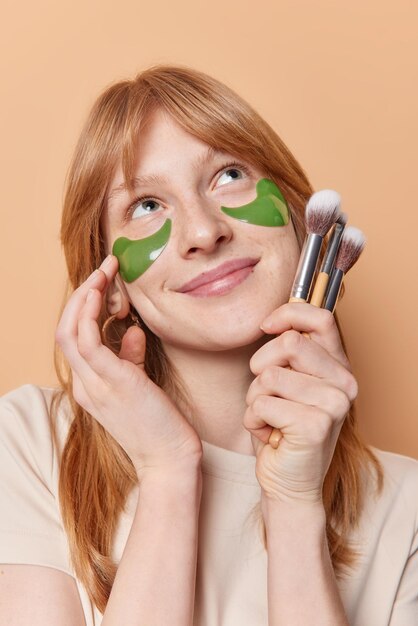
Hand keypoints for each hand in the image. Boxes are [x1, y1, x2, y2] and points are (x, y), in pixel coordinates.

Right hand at [55, 255, 202, 479]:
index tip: (104, 284)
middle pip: (65, 329)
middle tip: (104, 269)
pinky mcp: (111, 382)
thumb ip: (130, 358)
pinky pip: (88, 340)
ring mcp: (94, 384)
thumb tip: (130, 332)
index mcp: (89, 386)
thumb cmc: (159, 425)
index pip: (75, 339)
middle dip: (81, 294)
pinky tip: (101, 292)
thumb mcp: (140, 386)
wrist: (170, 461)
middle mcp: (85, 385)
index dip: (84, 307)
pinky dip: (89, 313)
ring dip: (84, 295)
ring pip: (70, 330)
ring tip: (104, 271)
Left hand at [244, 303, 357, 504]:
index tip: (265, 327)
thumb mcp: (287, 381)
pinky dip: (253, 420)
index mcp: (339, 367)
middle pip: (288, 343)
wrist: (287, 482)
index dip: (287, 314)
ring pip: (268, 375)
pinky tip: (270, 435)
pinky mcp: (315, 425)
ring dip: (255, 399)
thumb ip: (289, 351)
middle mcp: (344, 383)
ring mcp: (334, 404)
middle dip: (261, 367)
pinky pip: (261, 404)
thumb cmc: (281, 428)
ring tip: (270, 418)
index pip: (320, 318)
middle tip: (267, 394)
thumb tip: (273, 319)